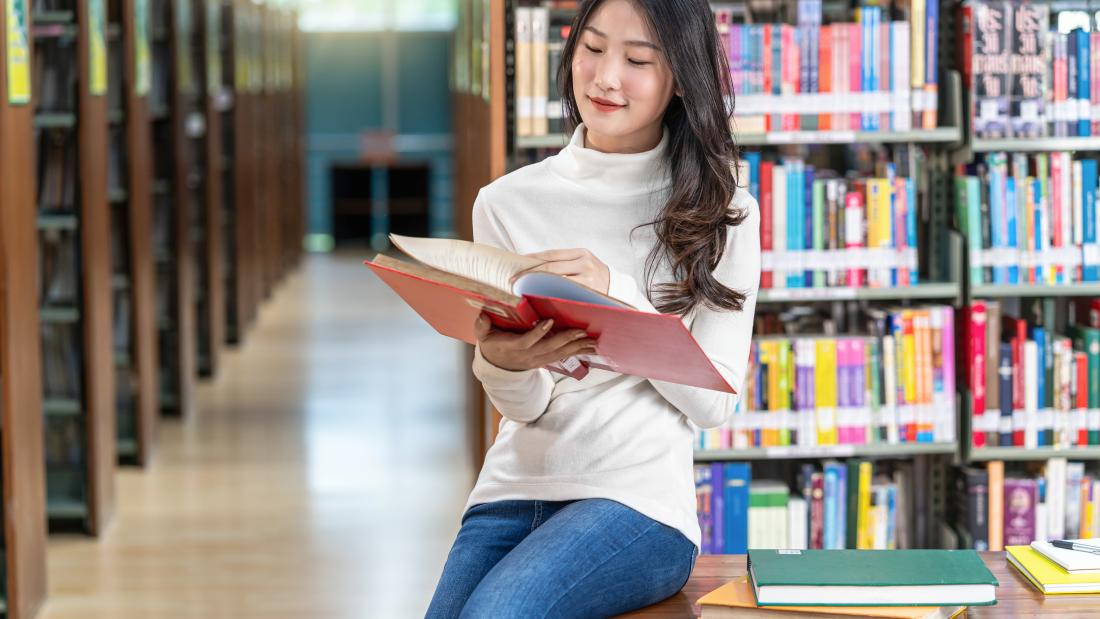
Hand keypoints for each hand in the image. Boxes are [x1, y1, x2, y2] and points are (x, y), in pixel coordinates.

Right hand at [474, 313, 597, 371]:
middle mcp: (528, 356)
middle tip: (582, 331)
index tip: (549, 321)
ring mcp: (538, 360)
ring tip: (593, 342)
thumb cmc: (492, 345)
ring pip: (559, 354)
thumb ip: (482, 326)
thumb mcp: (483, 336)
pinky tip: (591, 348)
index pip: (527, 341)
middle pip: (549, 348)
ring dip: (577, 348)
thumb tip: (482, 315)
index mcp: (513, 347)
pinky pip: (563, 357)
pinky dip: (577, 352)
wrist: (497, 366)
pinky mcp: (545, 361)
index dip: (538, 333)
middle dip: (566, 339)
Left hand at [518, 248, 610, 293]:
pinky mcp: (588, 291)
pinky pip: (563, 292)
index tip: (516, 263)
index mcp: (581, 253)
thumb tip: (534, 264)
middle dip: (529, 273)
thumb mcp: (583, 263)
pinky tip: (537, 297)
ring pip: (555, 280)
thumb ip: (564, 264)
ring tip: (520, 289)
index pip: (550, 255)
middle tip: (512, 280)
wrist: (618, 289)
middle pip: (550, 267)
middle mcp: (584, 262)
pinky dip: (548, 294)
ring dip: (535, 285)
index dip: (531, 259)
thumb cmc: (595, 277)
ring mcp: (587, 277)